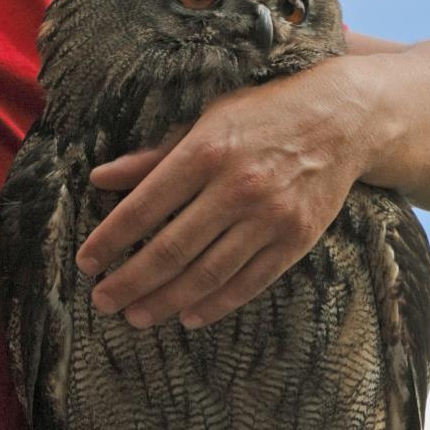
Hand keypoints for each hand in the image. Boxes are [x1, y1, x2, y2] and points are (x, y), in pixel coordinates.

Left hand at [74, 61, 371, 329]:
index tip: (86, 263)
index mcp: (205, 151)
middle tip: (102, 302)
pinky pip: (249, 282)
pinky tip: (188, 316)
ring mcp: (269, 217)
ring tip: (136, 316)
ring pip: (207, 273)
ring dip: (166, 301)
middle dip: (130, 281)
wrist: (342, 119)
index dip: (110, 239)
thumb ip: (154, 155)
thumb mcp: (206, 120)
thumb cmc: (263, 113)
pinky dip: (216, 304)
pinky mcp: (296, 239)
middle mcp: (236, 186)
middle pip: (171, 248)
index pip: (144, 206)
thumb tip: (100, 178)